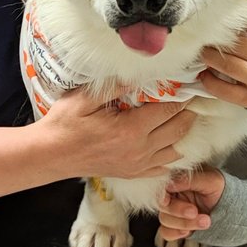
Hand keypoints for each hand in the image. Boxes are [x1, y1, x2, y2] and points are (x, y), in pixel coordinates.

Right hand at [42, 87, 195, 180]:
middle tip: (195, 97)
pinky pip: (162, 167)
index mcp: (131, 130)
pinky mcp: (132, 173)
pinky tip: (175, 145)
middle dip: (188, 112)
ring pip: (174, 150)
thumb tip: (138, 73)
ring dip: (183, 133)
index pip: (168, 111)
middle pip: (177, 129)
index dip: (182, 97)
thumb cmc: (65, 124)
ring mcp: (137, 165)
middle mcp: (139, 150)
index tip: (191, 85)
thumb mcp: (85, 98)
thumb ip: (114, 86)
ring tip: (187, 116)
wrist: (51, 155)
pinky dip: (173, 156)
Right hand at [158, 167, 224, 240]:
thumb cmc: (220, 189)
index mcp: (178, 179)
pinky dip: (176, 233)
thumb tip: (169, 183)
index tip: (168, 200)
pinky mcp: (176, 225)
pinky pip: (166, 232)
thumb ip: (190, 179)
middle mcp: (173, 194)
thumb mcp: (211, 179)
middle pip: (162, 205)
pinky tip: (189, 232)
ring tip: (205, 221)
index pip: (161, 186)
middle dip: (179, 211)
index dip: (162, 194)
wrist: (231, 207)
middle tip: (195, 212)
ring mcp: (173, 211)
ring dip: (184, 223)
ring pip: (165, 220)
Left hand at [198, 23, 246, 107]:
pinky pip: (226, 91)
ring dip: (209, 58)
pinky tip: (203, 76)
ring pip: (228, 66)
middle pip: (235, 44)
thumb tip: (231, 12)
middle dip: (215, 40)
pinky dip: (210, 83)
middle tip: (202, 36)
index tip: (215, 19)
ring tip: (201, 54)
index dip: (229, 20)